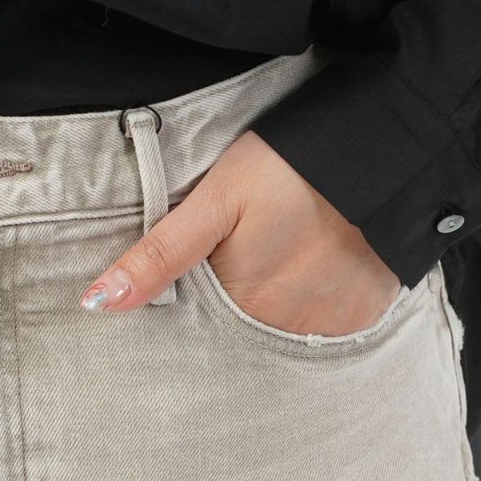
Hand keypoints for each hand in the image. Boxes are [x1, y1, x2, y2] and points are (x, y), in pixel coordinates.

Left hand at [78, 130, 401, 337]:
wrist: (383, 148)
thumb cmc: (286, 167)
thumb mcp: (212, 202)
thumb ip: (158, 256)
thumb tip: (96, 305)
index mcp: (240, 303)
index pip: (200, 328)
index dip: (197, 304)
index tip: (206, 277)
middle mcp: (284, 329)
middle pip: (243, 333)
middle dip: (237, 309)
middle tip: (253, 261)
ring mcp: (329, 326)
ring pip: (285, 331)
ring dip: (278, 308)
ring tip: (287, 260)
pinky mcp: (365, 315)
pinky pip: (329, 328)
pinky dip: (319, 307)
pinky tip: (320, 270)